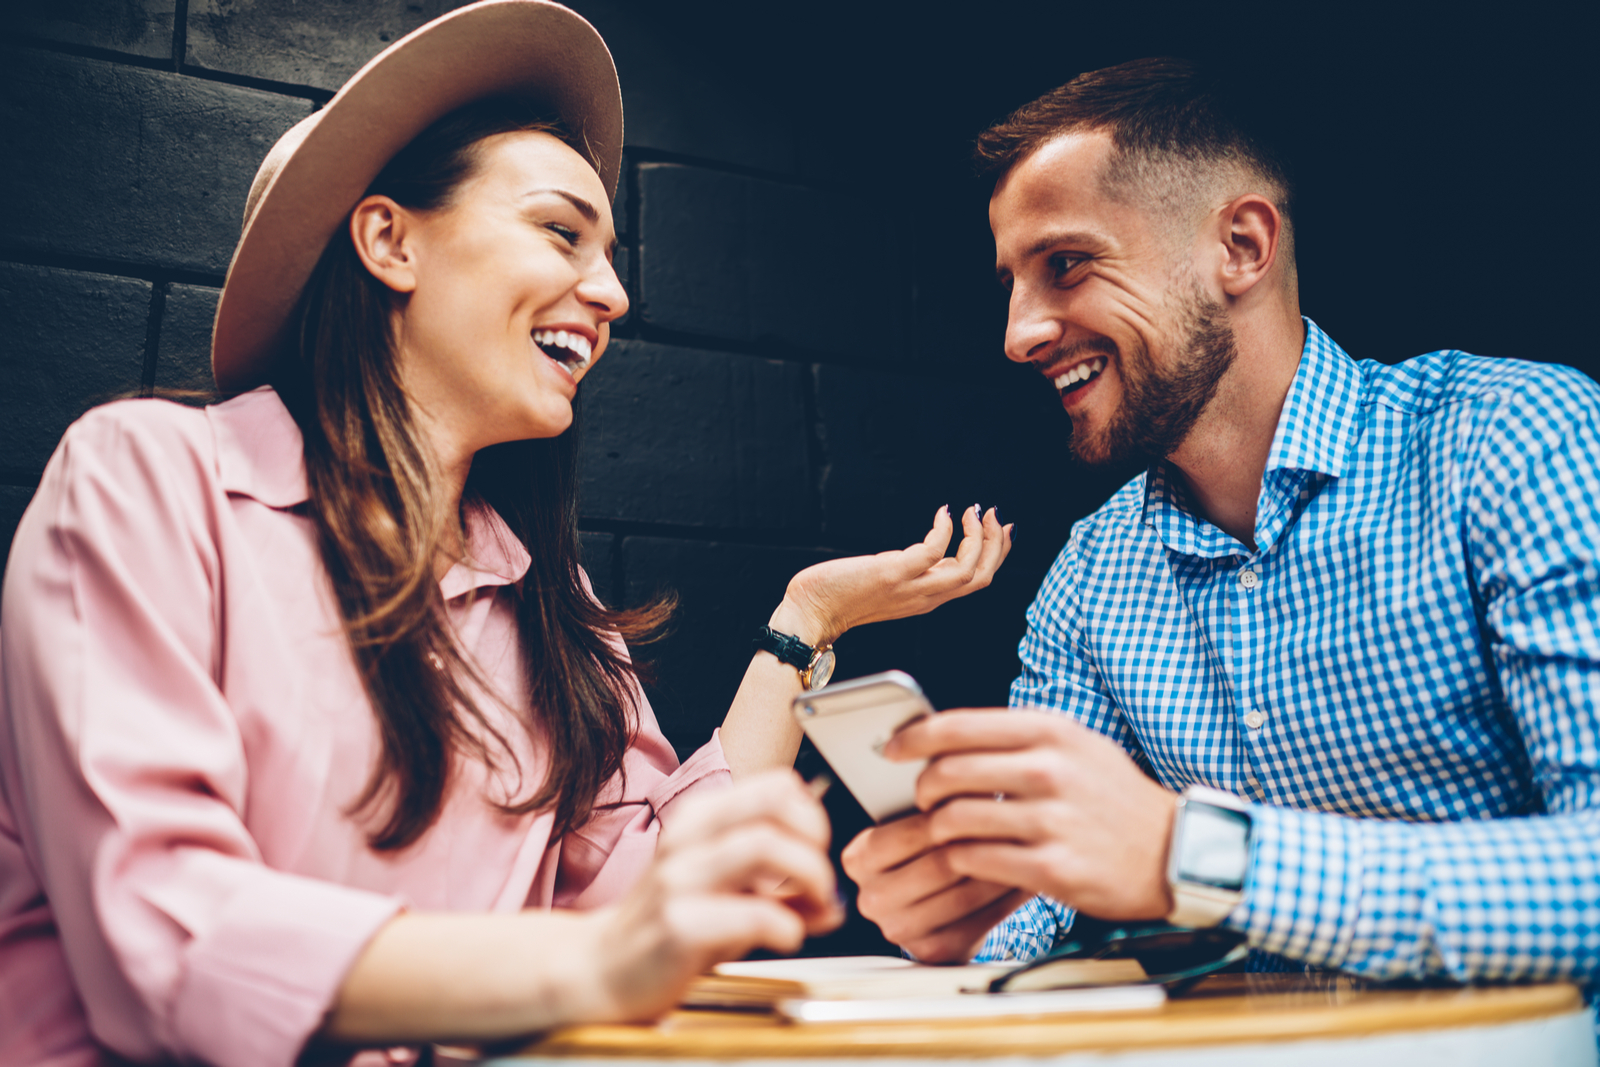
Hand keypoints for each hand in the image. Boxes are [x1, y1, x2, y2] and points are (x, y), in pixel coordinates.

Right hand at [579, 771, 843, 1021]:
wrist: (599, 969)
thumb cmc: (665, 927)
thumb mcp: (723, 895)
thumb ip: (778, 892)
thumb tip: (832, 902)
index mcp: (699, 820)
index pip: (776, 785)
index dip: (812, 817)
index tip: (817, 853)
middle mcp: (687, 838)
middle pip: (774, 807)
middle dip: (815, 844)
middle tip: (820, 884)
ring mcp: (679, 880)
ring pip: (765, 846)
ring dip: (808, 877)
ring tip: (813, 908)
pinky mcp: (679, 926)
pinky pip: (753, 914)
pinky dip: (786, 926)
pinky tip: (784, 938)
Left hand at [775, 505, 1012, 644]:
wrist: (810, 614)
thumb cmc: (841, 596)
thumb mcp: (891, 581)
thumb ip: (915, 569)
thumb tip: (935, 547)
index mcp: (927, 598)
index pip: (977, 581)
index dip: (996, 554)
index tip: (1000, 527)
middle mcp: (926, 597)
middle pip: (981, 577)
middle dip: (996, 544)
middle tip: (994, 515)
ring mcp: (912, 588)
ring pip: (968, 570)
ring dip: (979, 538)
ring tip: (974, 512)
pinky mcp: (894, 575)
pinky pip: (933, 552)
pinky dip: (945, 530)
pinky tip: (942, 513)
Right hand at [842, 811, 1032, 962]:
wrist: (938, 908)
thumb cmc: (934, 850)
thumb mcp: (921, 822)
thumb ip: (934, 801)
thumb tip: (969, 767)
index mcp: (858, 858)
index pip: (916, 831)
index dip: (960, 812)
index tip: (994, 796)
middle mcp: (870, 897)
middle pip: (941, 864)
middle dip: (986, 840)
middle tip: (1023, 821)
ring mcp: (897, 929)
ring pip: (963, 893)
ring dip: (1001, 869)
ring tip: (1029, 848)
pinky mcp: (929, 951)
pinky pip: (977, 923)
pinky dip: (1005, 900)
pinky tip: (1022, 879)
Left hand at [896, 709, 1177, 921]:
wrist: (1175, 852)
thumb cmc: (1112, 797)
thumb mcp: (1074, 746)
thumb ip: (1016, 738)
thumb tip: (944, 736)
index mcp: (1051, 731)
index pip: (958, 726)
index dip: (913, 738)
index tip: (890, 749)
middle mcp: (1049, 770)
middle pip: (947, 773)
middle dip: (923, 788)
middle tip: (922, 798)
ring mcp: (1050, 820)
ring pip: (954, 820)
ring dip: (938, 828)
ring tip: (945, 831)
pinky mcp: (1050, 867)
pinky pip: (974, 860)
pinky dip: (960, 859)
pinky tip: (968, 858)